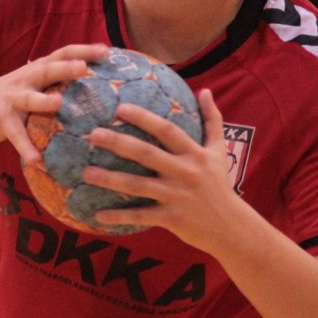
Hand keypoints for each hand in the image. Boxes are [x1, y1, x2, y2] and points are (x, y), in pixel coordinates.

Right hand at [0, 43, 109, 163]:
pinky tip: (38, 160)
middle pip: (48, 70)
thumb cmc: (18, 94)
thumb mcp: (37, 81)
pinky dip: (27, 147)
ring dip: (43, 100)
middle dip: (65, 68)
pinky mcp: (3, 121)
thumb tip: (101, 79)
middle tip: (84, 67)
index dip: (84, 50)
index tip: (106, 50)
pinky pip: (17, 135)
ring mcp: (13, 99)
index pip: (63, 53)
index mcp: (39, 68)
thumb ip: (61, 77)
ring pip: (30, 99)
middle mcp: (26, 79)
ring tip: (58, 103)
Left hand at [81, 88, 242, 251]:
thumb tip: (205, 90)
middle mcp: (184, 172)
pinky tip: (98, 214)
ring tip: (86, 173)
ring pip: (138, 186)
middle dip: (118, 143)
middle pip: (146, 154)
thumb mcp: (220, 151)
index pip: (167, 130)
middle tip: (92, 134)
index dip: (144, 118)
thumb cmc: (220, 185)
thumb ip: (212, 120)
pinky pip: (140, 216)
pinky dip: (119, 216)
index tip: (120, 107)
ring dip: (110, 179)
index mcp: (194, 154)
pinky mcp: (171, 218)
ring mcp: (176, 196)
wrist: (231, 226)